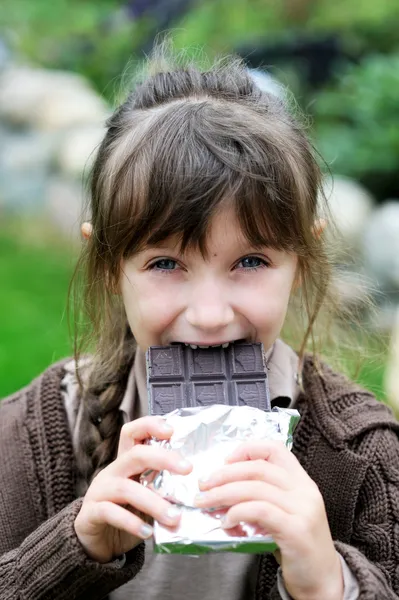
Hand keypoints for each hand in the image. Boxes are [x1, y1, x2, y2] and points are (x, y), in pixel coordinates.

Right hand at [74, 416, 191, 562]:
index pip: (132, 433)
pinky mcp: (91, 513)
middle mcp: (112, 471)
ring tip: (174, 517)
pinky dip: (132, 523)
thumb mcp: (146, 496)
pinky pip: (111, 513)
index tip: (172, 431)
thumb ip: (162, 486)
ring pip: (126, 488)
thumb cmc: (126, 514)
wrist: (95, 542)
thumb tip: (194, 485)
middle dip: (163, 458)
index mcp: (126, 462)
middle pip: (135, 455)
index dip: (150, 426)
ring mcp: (99, 491)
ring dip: (153, 502)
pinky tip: (148, 532)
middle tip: (188, 468)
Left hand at [195, 441, 343, 599]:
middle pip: (258, 468)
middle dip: (224, 474)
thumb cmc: (297, 545)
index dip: (246, 449)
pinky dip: (237, 512)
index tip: (225, 461)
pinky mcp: (297, 530)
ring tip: (207, 503)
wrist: (323, 579)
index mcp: (301, 480)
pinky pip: (260, 511)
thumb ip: (261, 496)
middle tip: (204, 484)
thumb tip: (221, 488)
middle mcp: (305, 490)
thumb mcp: (283, 512)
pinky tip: (226, 521)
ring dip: (223, 493)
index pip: (274, 448)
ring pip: (255, 488)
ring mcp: (303, 509)